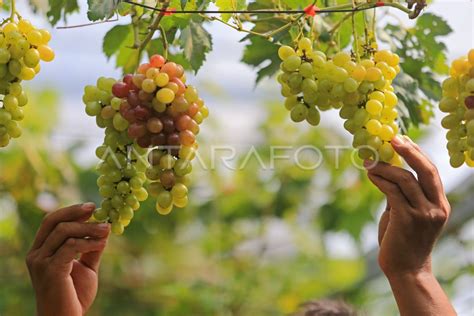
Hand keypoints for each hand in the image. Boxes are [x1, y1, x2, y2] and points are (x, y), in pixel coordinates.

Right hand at [26, 203, 110, 315]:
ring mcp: (41, 262)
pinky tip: (103, 243)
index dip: (71, 211)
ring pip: (64, 232)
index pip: (51, 221)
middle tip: (97, 209)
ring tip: (107, 229)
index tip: (92, 206)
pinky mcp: (50, 270)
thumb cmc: (74, 295)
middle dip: (76, 213)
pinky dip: (88, 242)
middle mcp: (36, 254)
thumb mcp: (86, 266)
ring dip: (89, 228)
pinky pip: (70, 247)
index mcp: (41, 250)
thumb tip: (104, 227)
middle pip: (54, 222)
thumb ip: (91, 247)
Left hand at [364, 136, 450, 276]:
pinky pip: (392, 192)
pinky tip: (370, 175)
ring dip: (385, 167)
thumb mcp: (407, 214)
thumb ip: (401, 196)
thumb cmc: (404, 241)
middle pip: (426, 170)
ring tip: (370, 162)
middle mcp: (436, 207)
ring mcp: (423, 213)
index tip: (401, 139)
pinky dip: (380, 180)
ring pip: (405, 179)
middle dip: (409, 151)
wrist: (406, 270)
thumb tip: (385, 174)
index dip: (417, 153)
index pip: (431, 172)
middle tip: (392, 138)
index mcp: (440, 204)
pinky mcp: (407, 218)